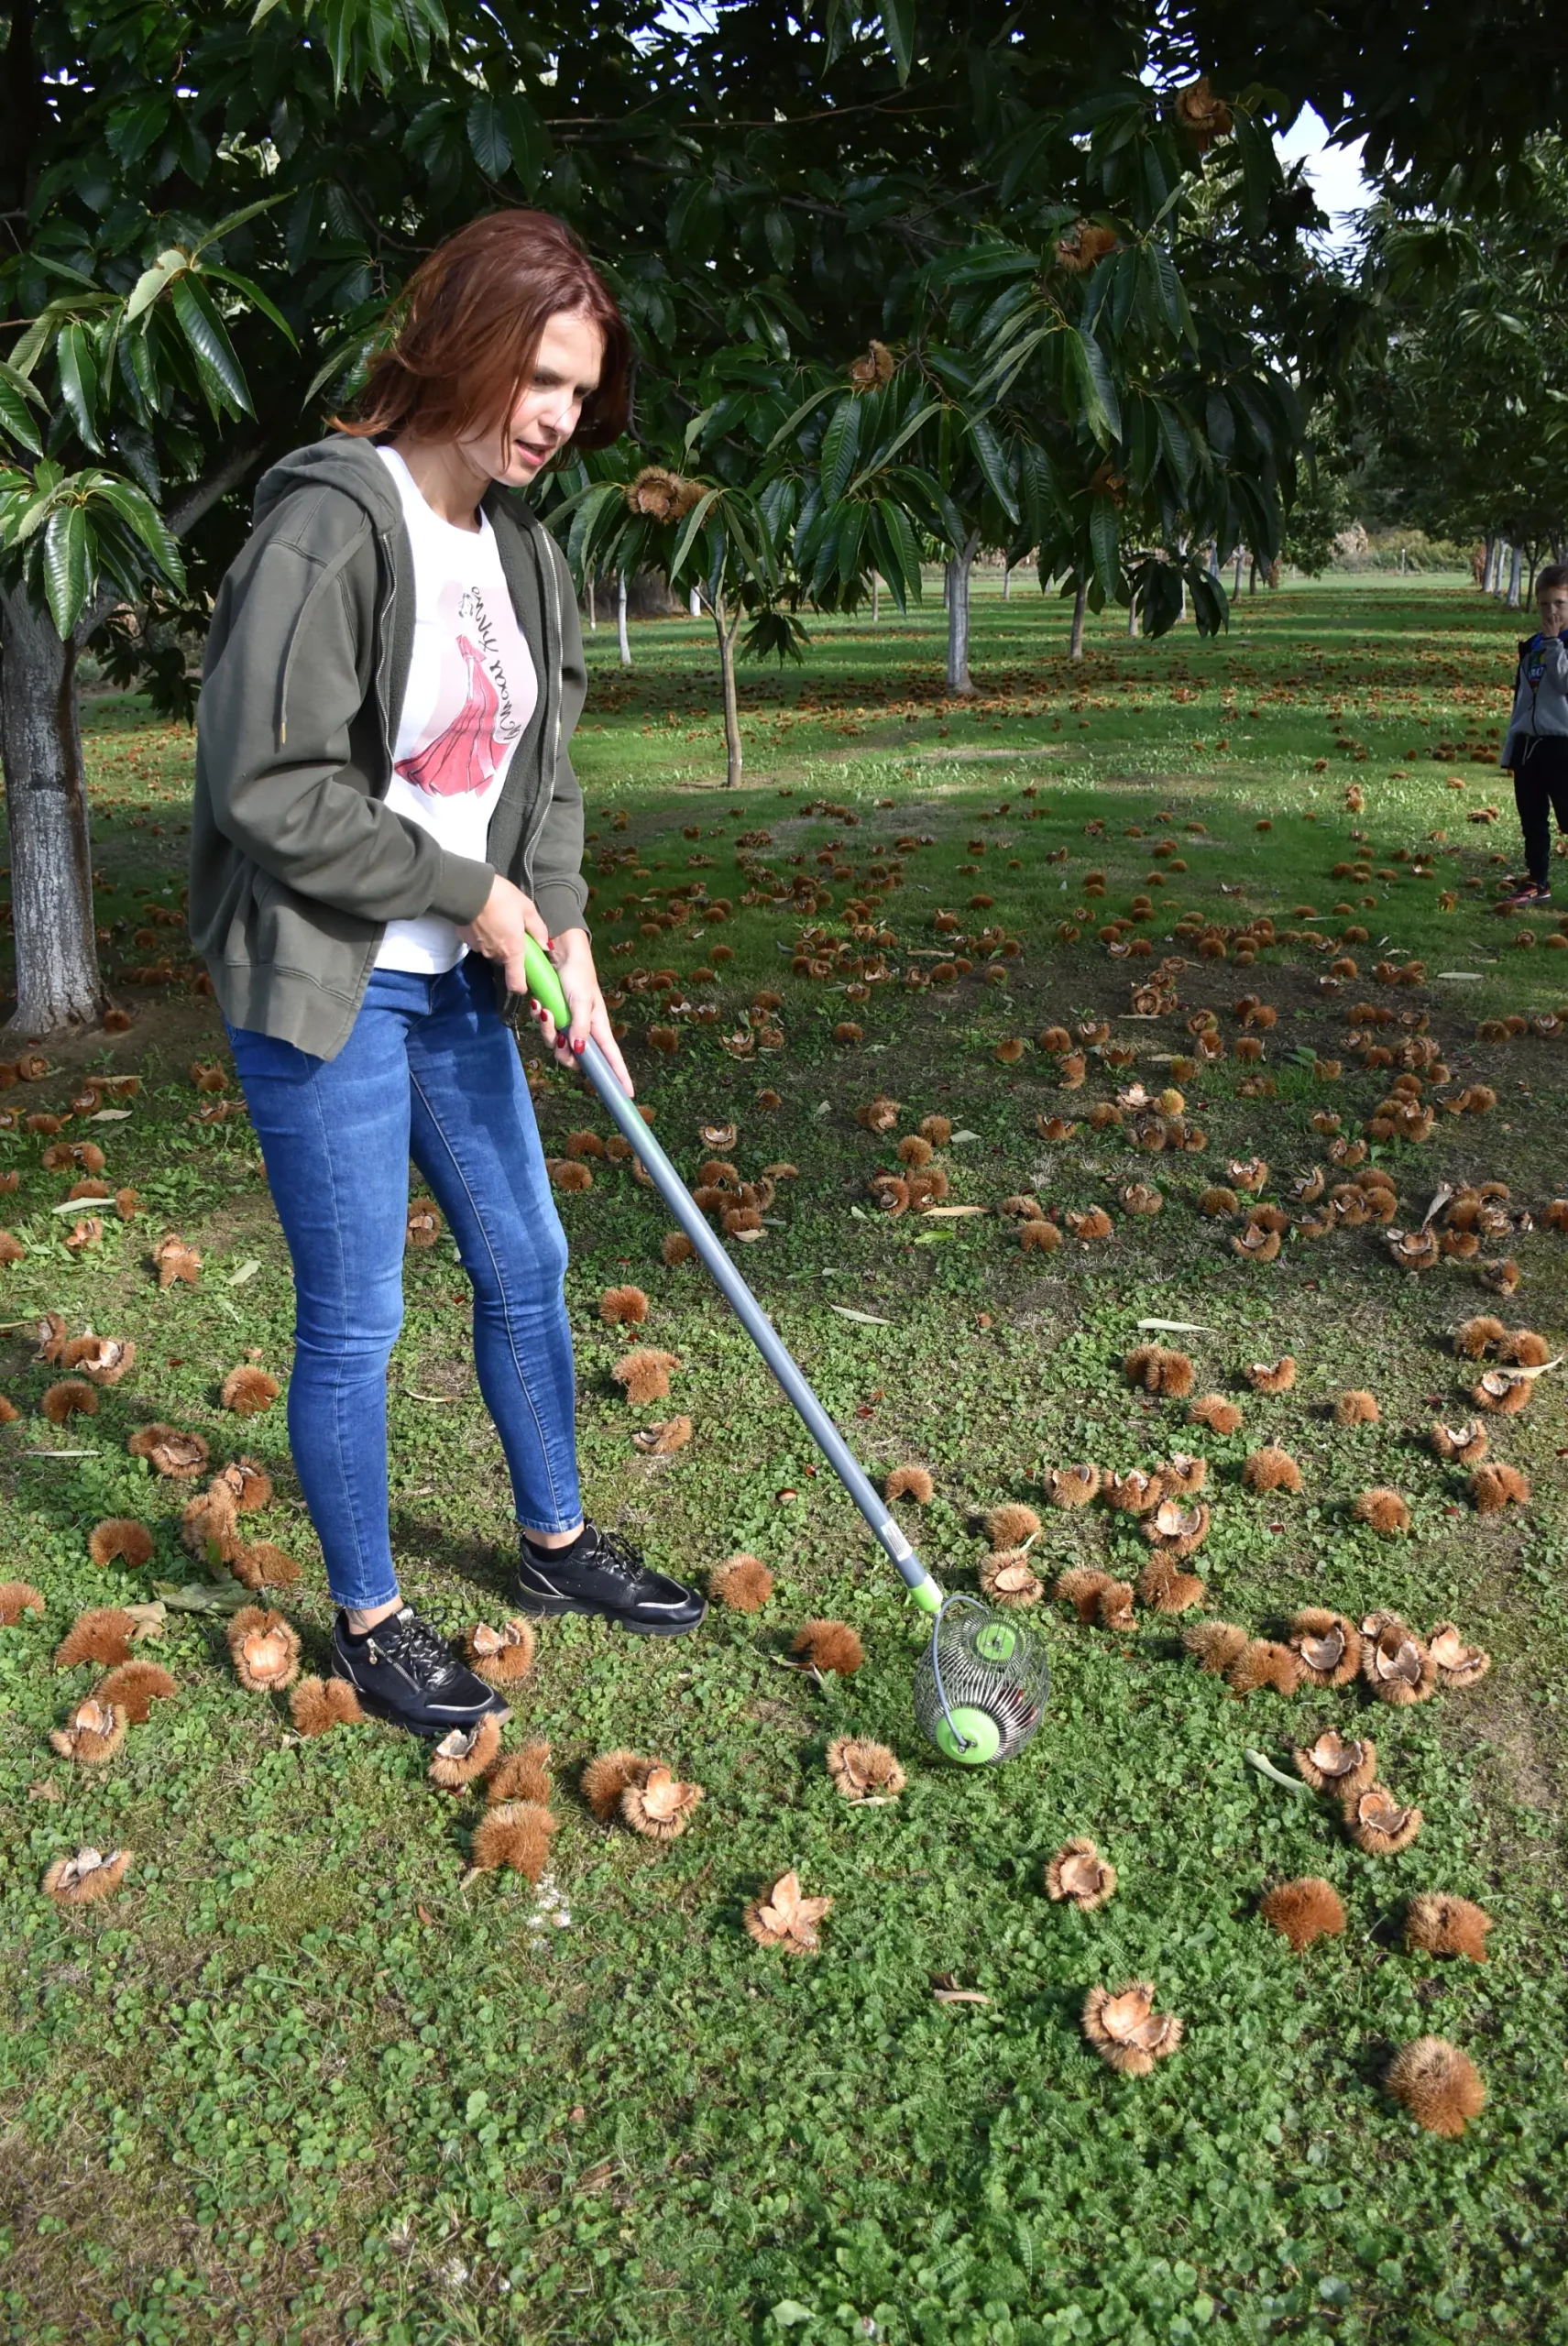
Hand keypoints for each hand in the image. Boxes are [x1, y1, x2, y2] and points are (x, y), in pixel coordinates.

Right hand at [458, 875, 548, 996]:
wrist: (469, 889)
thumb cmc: (502, 898)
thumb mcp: (527, 909)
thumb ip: (538, 930)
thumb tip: (545, 945)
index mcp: (512, 951)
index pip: (516, 984)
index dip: (522, 986)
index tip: (526, 978)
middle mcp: (495, 955)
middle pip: (506, 962)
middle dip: (511, 952)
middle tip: (515, 932)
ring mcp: (479, 949)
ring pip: (493, 951)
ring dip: (497, 942)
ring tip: (499, 921)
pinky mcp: (467, 940)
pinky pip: (480, 943)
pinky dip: (484, 935)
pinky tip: (485, 920)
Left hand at [530, 927, 633, 1096]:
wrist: (559, 953)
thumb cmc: (578, 974)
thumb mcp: (581, 1000)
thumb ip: (580, 1026)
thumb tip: (579, 1050)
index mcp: (598, 1026)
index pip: (612, 1056)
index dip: (619, 1076)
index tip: (627, 1095)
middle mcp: (584, 1029)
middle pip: (575, 1058)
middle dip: (564, 1052)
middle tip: (559, 1036)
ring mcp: (567, 1023)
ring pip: (556, 1044)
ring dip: (548, 1030)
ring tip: (546, 1010)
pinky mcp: (554, 1015)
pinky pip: (545, 1029)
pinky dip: (540, 1019)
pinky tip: (539, 1004)